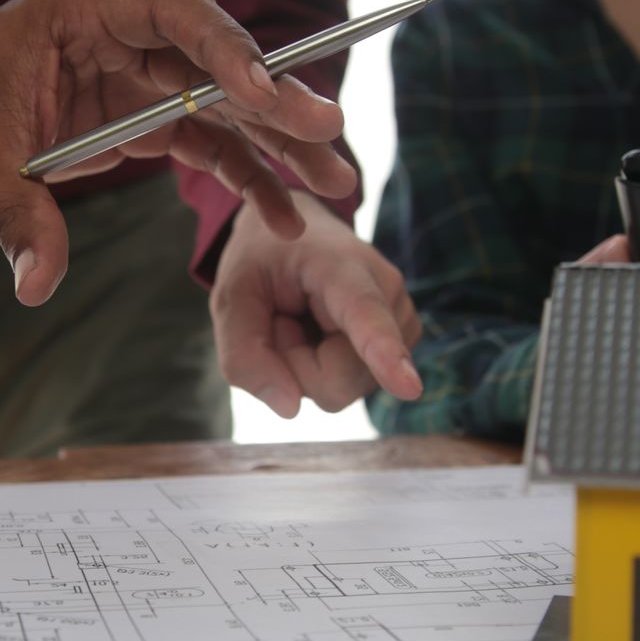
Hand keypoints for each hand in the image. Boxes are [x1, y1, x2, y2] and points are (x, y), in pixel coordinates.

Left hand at [0, 0, 355, 305]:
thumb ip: (18, 215)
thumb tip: (37, 283)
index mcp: (86, 11)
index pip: (174, 11)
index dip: (222, 44)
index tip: (260, 87)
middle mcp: (129, 37)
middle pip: (218, 59)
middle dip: (275, 98)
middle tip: (328, 132)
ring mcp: (145, 77)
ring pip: (228, 104)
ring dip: (281, 143)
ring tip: (335, 181)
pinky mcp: (149, 119)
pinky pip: (210, 145)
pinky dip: (247, 178)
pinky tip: (286, 214)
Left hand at [211, 191, 422, 417]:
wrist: (295, 231)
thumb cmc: (262, 261)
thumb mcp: (230, 297)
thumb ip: (243, 353)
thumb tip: (290, 408)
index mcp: (343, 267)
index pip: (367, 318)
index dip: (386, 355)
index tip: (409, 387)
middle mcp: (388, 296)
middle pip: (338, 381)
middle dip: (293, 364)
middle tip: (281, 318)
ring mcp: (400, 325)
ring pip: (341, 388)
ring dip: (305, 365)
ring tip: (300, 319)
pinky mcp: (398, 346)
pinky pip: (346, 386)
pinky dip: (318, 368)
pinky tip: (317, 331)